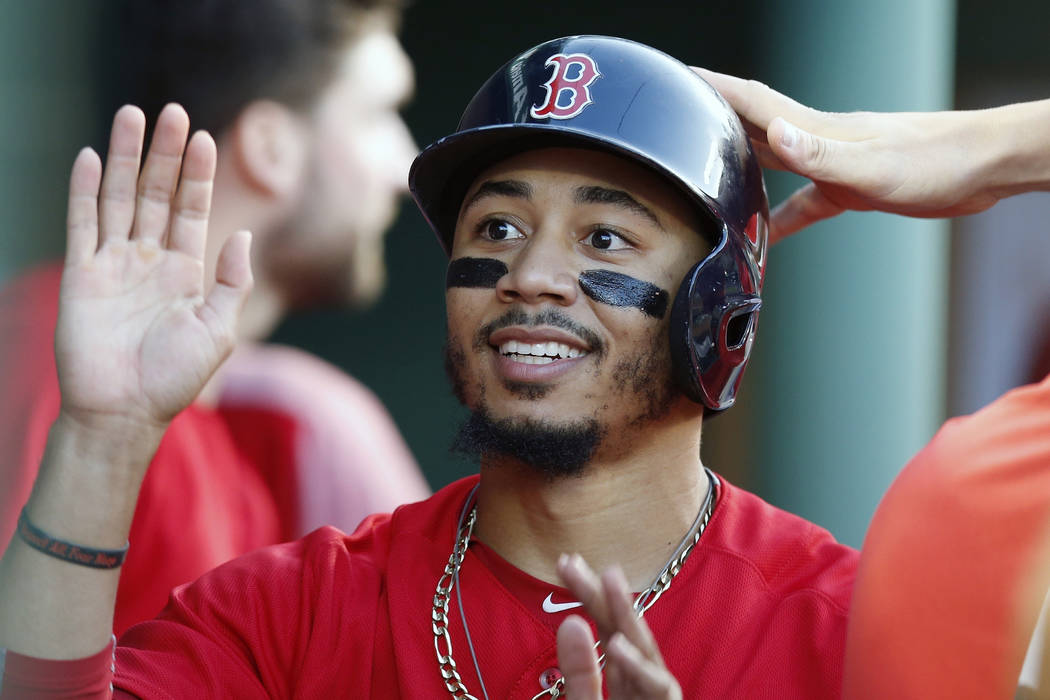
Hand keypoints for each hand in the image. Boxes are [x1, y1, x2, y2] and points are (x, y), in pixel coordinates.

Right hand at [56, 103, 250, 434]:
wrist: (124, 411)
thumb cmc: (175, 377)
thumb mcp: (219, 328)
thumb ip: (233, 281)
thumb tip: (241, 234)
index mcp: (186, 271)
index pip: (191, 209)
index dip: (197, 175)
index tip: (203, 136)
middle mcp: (149, 260)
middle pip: (156, 193)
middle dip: (164, 154)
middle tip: (171, 112)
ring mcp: (114, 264)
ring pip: (119, 198)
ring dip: (124, 158)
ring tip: (131, 116)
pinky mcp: (81, 275)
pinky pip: (82, 223)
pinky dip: (85, 190)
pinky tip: (91, 157)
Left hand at [556, 554, 681, 698]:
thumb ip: (580, 674)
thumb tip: (569, 622)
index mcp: (622, 674)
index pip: (606, 626)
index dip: (588, 594)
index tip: (565, 564)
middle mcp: (640, 678)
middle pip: (622, 629)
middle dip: (601, 594)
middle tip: (573, 562)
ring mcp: (654, 693)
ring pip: (644, 649)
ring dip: (626, 614)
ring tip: (609, 578)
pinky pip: (656, 686)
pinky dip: (637, 666)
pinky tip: (617, 644)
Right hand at [692, 67, 1004, 241]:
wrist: (981, 167)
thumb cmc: (934, 161)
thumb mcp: (873, 164)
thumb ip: (822, 154)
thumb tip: (777, 136)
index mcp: (813, 130)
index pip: (749, 101)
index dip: (708, 89)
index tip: (674, 83)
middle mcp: (815, 141)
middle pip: (749, 127)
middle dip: (710, 122)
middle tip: (675, 124)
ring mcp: (831, 162)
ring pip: (770, 163)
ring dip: (736, 166)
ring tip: (703, 177)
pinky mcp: (848, 188)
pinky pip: (801, 204)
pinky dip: (778, 218)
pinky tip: (765, 237)